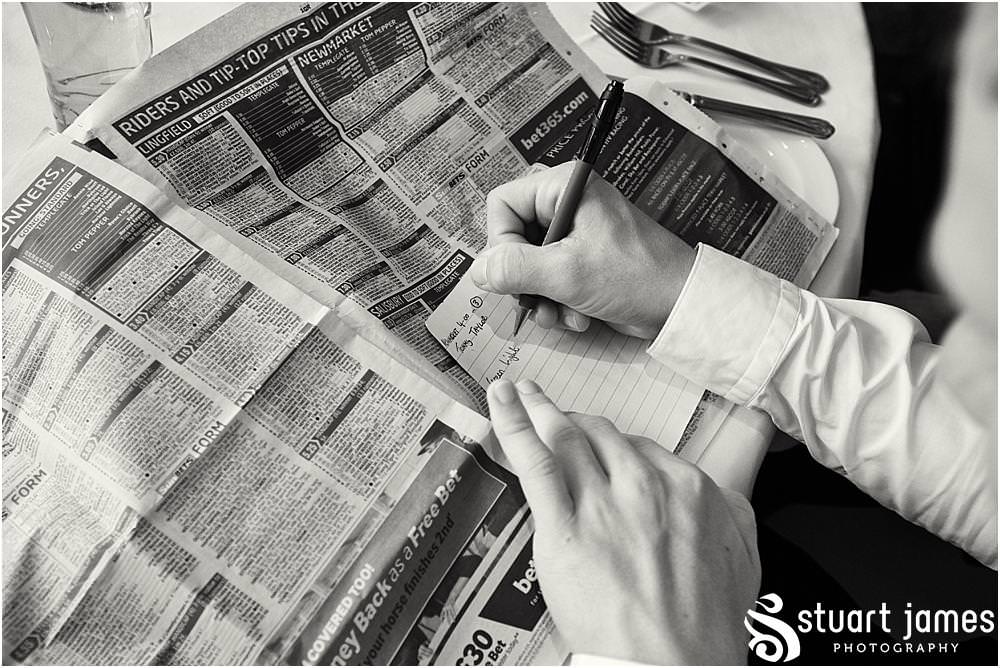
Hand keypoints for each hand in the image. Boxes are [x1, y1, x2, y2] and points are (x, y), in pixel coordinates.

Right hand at [471, 163, 695, 338]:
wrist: (681, 304)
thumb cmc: (636, 277)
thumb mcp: (565, 273)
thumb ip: (514, 269)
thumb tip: (478, 271)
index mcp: (564, 186)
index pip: (501, 204)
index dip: (501, 243)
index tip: (517, 273)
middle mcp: (568, 203)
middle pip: (512, 238)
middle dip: (523, 279)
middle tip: (537, 301)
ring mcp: (576, 232)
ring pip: (528, 264)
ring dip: (540, 297)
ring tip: (561, 315)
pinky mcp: (584, 258)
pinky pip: (549, 278)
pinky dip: (557, 301)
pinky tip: (577, 316)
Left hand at [487, 378, 759, 663]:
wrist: (671, 665)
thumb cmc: (705, 629)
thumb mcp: (742, 559)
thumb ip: (730, 514)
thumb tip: (717, 495)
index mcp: (688, 488)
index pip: (640, 449)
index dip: (613, 448)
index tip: (599, 447)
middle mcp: (643, 484)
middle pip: (600, 436)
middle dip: (575, 422)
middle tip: (555, 416)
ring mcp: (601, 503)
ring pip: (565, 437)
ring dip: (539, 408)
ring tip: (521, 393)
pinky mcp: (563, 526)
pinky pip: (535, 462)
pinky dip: (515, 424)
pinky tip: (501, 404)